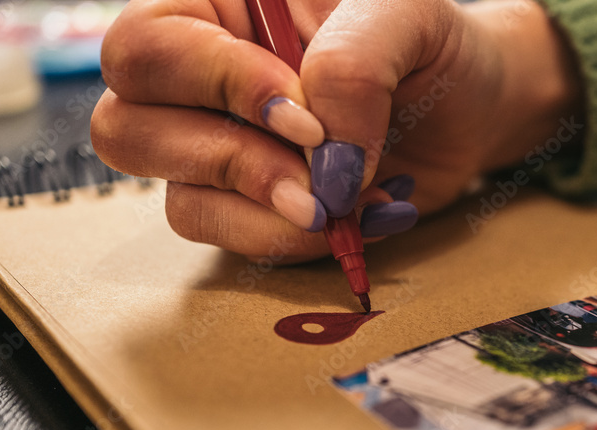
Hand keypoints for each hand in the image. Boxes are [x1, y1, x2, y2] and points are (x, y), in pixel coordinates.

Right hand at [92, 0, 581, 262]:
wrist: (471, 111)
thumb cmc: (433, 48)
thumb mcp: (405, 21)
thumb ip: (352, 67)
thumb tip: (319, 159)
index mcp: (216, 7)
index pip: (147, 46)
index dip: (219, 87)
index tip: (310, 119)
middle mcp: (198, 81)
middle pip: (125, 127)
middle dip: (230, 158)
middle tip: (317, 167)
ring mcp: (217, 149)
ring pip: (175, 196)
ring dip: (265, 209)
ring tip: (342, 200)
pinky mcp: (248, 206)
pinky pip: (228, 239)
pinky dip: (290, 238)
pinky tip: (348, 217)